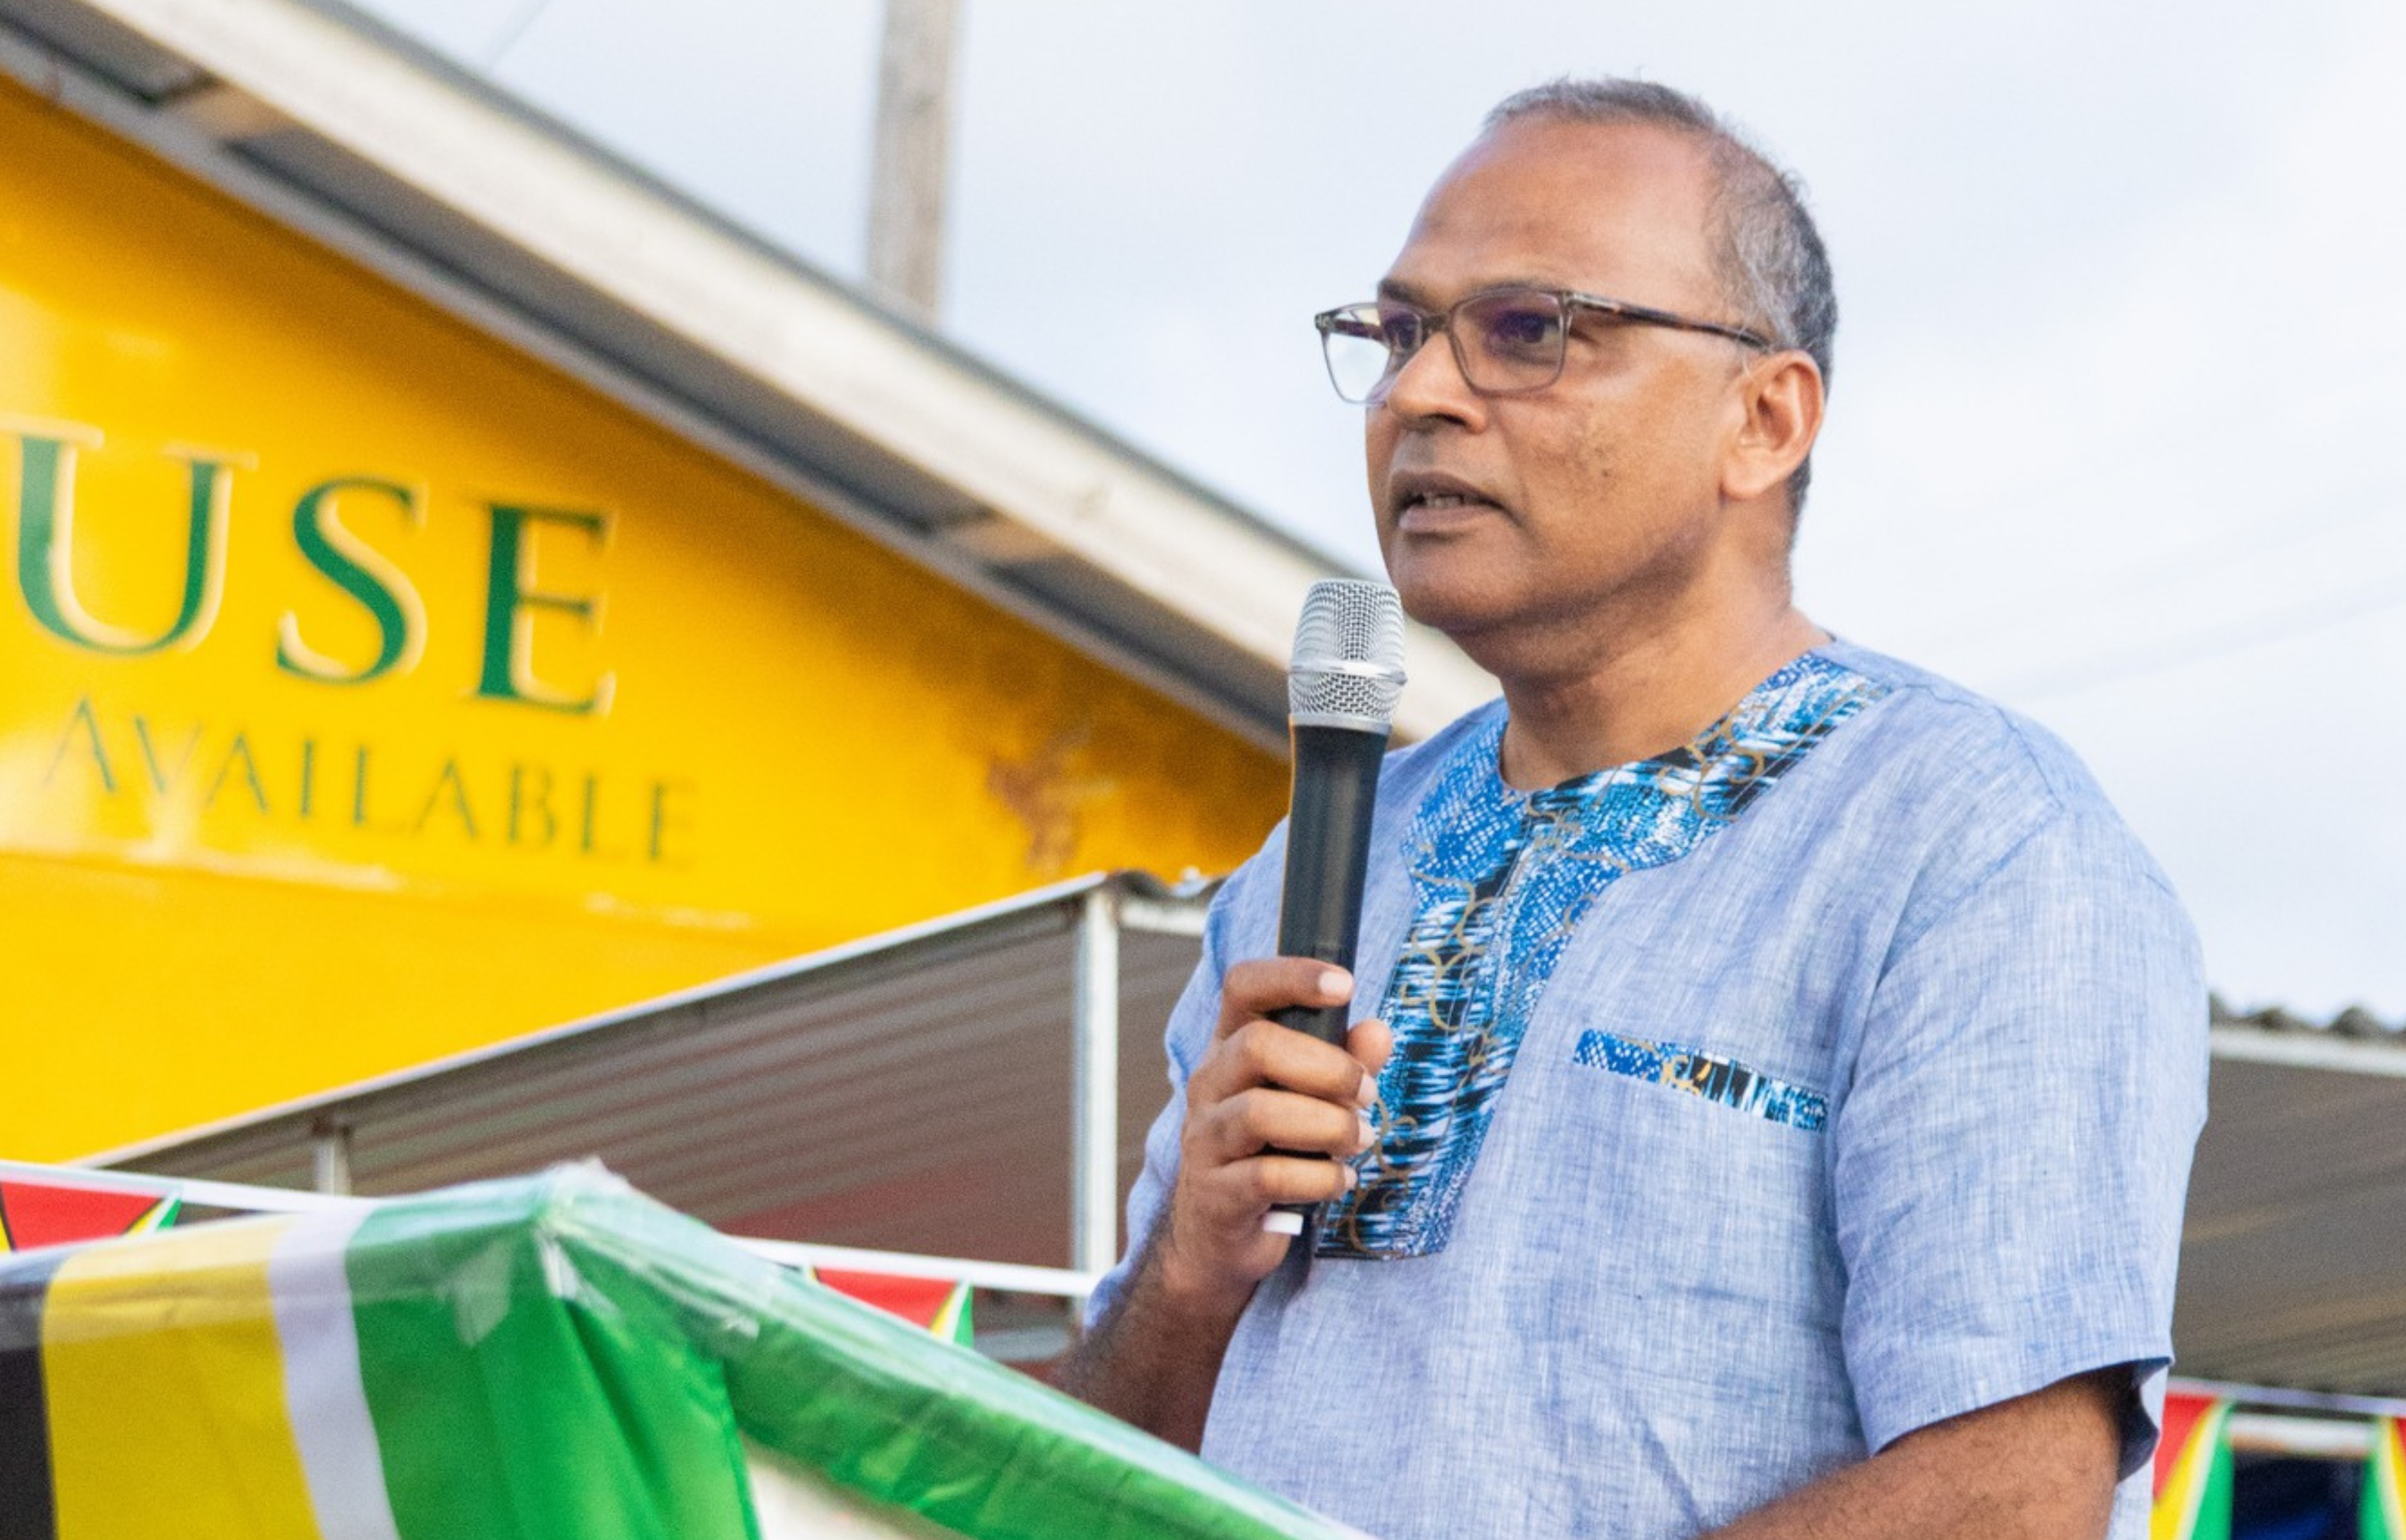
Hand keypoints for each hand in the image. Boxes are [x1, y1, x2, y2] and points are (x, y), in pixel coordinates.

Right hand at [1151, 958, 1392, 1321]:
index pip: (1243, 986)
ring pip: (1261, 1113)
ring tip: (1359, 1140)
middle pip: (1257, 1046)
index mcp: (1230, 1047)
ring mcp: (1205, 1138)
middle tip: (1366, 1095)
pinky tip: (1340, 1182)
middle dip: (1328, 1068)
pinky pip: (1269, 1177)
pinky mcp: (1216, 1193)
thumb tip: (1379, 1032)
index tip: (1344, 984)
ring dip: (1329, 1126)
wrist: (1218, 1236)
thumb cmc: (1270, 1152)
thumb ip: (1344, 1065)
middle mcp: (1209, 1083)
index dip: (1291, 975)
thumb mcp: (1309, 1101)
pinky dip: (1320, 1179)